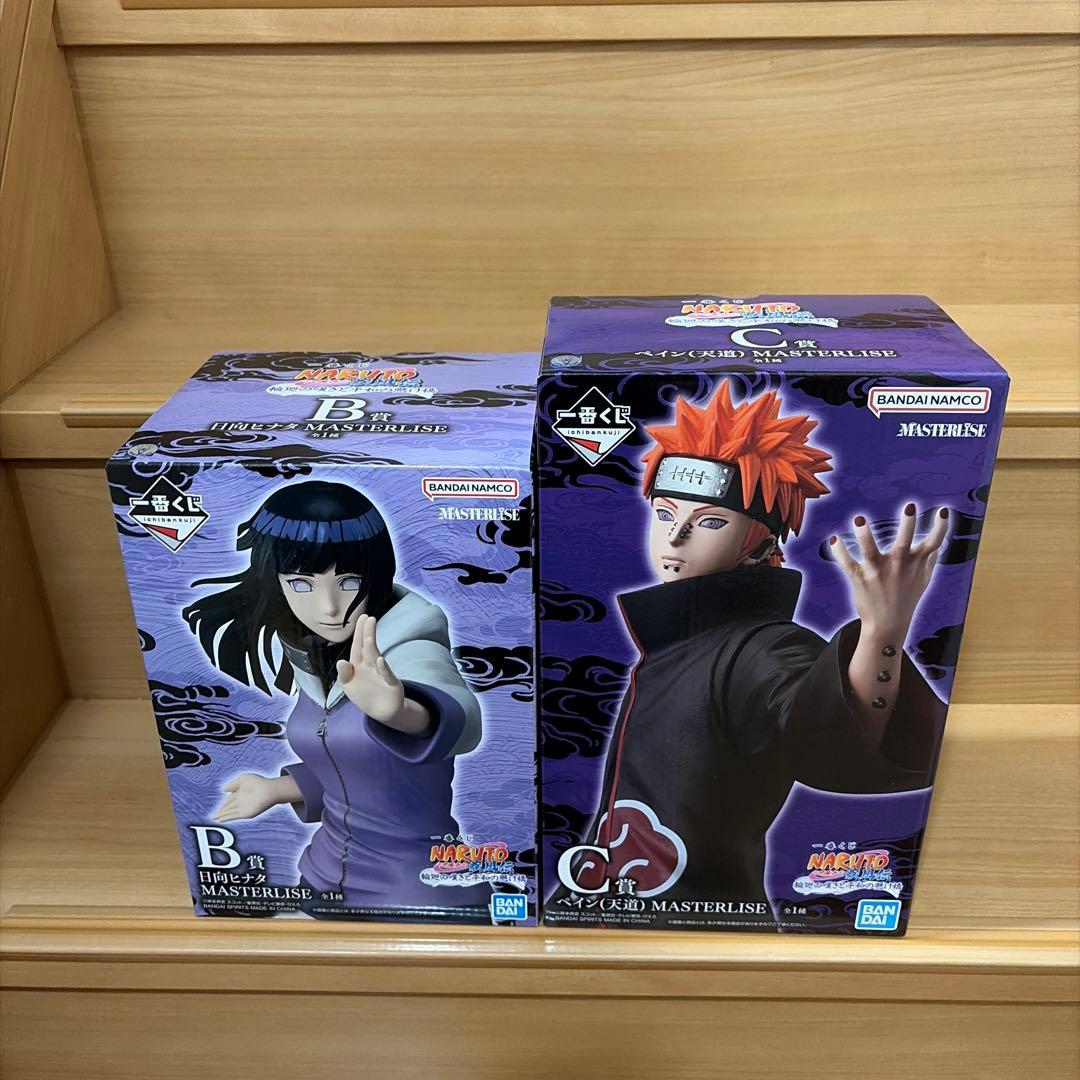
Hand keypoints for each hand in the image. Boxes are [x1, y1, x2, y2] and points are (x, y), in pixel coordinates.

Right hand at [214, 773, 280, 822]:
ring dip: (222, 816)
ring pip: (230, 813)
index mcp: (241, 792)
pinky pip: (234, 816)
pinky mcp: (246, 813)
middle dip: (221, 812)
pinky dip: (227, 818)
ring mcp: (244, 808)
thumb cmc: (258, 782)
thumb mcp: (243, 779)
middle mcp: (242, 801)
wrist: (269, 790)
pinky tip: (221, 820)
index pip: (230, 799)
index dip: (223, 804)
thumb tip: (223, 789)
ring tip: (214, 819)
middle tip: (213, 816)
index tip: (218, 808)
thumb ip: (233, 784)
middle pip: (229, 808)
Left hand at [336, 613, 405, 723]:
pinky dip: (383, 668)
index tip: (363, 618)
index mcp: (359, 664)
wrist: (382, 712)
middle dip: (367, 633)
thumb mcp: (349, 687)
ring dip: (372, 648)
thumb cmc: (364, 695)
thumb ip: (344, 675)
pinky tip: (379, 661)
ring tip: (369, 637)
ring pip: (375, 658)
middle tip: (369, 618)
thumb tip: (341, 662)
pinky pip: (387, 675)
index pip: (358, 645)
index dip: (359, 632)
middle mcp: (371, 665)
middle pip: (368, 647)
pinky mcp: (391, 684)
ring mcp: (382, 673)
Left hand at [831, 504, 948, 637]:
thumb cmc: (906, 600)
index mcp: (915, 564)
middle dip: (908, 524)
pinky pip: (847, 563)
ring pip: (870, 550)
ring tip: (860, 519)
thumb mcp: (923, 581)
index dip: (941, 527)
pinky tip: (834, 539)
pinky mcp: (860, 578)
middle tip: (909, 506)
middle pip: (904, 542)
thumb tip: (939, 544)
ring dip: (865, 535)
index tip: (943, 511)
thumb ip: (929, 560)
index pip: (933, 543)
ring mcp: (878, 572)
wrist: (887, 626)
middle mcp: (898, 566)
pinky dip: (839, 551)